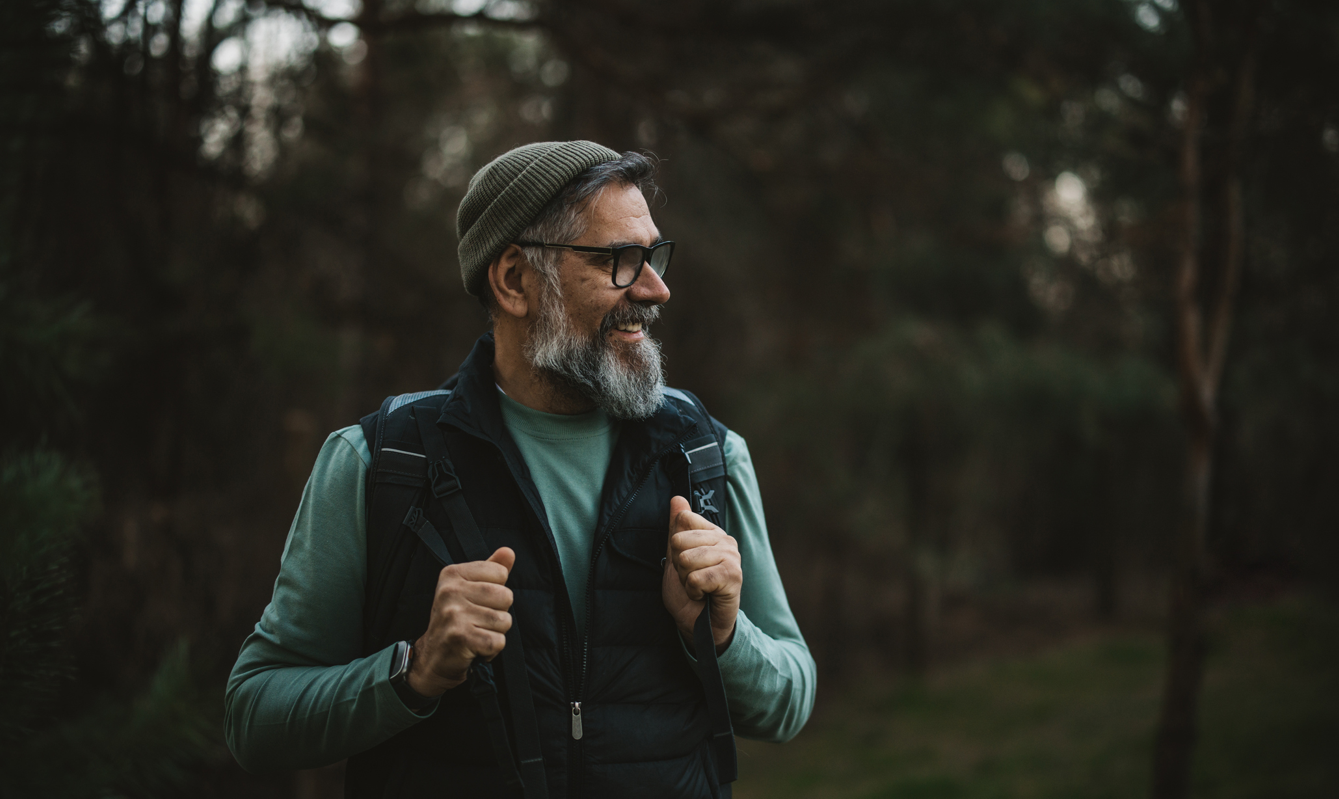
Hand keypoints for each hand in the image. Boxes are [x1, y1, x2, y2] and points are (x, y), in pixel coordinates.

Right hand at [407, 547, 514, 697]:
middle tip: (478, 621)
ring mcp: (454, 614)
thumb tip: (509, 551)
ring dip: (496, 633)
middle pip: (506, 596)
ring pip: (504, 620)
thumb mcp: (470, 589)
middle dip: (500, 613)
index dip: (498, 591)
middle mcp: (450, 591)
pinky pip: (497, 642)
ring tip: (477, 634)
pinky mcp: (460, 637)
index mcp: (453, 574)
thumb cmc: (456, 620)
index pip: (500, 573)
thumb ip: (491, 569)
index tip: (478, 602)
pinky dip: (492, 650)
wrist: (433, 657)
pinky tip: (476, 648)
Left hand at [661, 496, 741, 652]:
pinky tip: (704, 594)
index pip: (683, 519)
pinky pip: (698, 578)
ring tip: (698, 587)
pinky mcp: (734, 575)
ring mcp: (732, 556)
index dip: (675, 545)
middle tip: (692, 577)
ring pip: (687, 559)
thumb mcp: (675, 558)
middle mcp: (725, 540)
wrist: (699, 624)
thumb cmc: (689, 592)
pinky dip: (694, 590)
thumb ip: (677, 529)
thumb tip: (677, 498)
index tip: (685, 562)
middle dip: (679, 565)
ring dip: (687, 579)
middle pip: (680, 540)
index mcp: (712, 532)